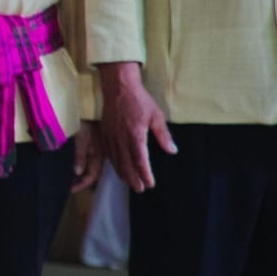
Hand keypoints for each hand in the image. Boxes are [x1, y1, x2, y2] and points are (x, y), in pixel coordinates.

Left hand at [70, 119, 102, 193]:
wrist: (92, 107)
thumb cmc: (86, 122)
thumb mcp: (81, 139)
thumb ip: (80, 155)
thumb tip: (78, 172)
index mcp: (98, 155)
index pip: (91, 176)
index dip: (81, 184)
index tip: (70, 190)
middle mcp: (99, 154)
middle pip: (91, 173)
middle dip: (81, 181)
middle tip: (69, 186)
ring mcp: (97, 149)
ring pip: (90, 166)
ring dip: (81, 174)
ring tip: (70, 179)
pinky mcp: (93, 143)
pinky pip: (88, 158)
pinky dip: (81, 164)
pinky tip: (74, 165)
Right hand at [98, 62, 175, 192]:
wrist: (118, 86)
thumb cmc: (140, 100)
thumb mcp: (156, 115)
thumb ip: (163, 135)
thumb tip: (172, 150)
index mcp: (135, 134)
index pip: (140, 160)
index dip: (145, 174)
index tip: (150, 183)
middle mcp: (121, 138)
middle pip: (126, 164)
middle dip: (133, 178)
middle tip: (140, 189)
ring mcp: (110, 135)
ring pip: (115, 159)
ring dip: (122, 173)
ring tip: (129, 182)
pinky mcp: (104, 132)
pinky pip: (107, 152)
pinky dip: (113, 163)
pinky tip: (117, 167)